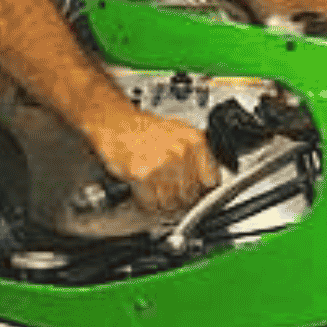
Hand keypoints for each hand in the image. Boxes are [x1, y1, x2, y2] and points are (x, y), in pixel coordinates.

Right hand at [87, 105, 220, 215]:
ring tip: (157, 192)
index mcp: (194, 140)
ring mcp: (162, 163)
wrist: (116, 123)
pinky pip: (151, 202)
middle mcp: (181, 151)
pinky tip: (145, 191)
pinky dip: (147, 202)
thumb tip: (209, 180)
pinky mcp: (143, 173)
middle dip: (181, 199)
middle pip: (190, 194)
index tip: (198, 194)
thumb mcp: (180, 133)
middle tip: (171, 194)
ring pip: (171, 201)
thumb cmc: (145, 128)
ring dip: (164, 203)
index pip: (211, 181)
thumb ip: (197, 155)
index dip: (203, 191)